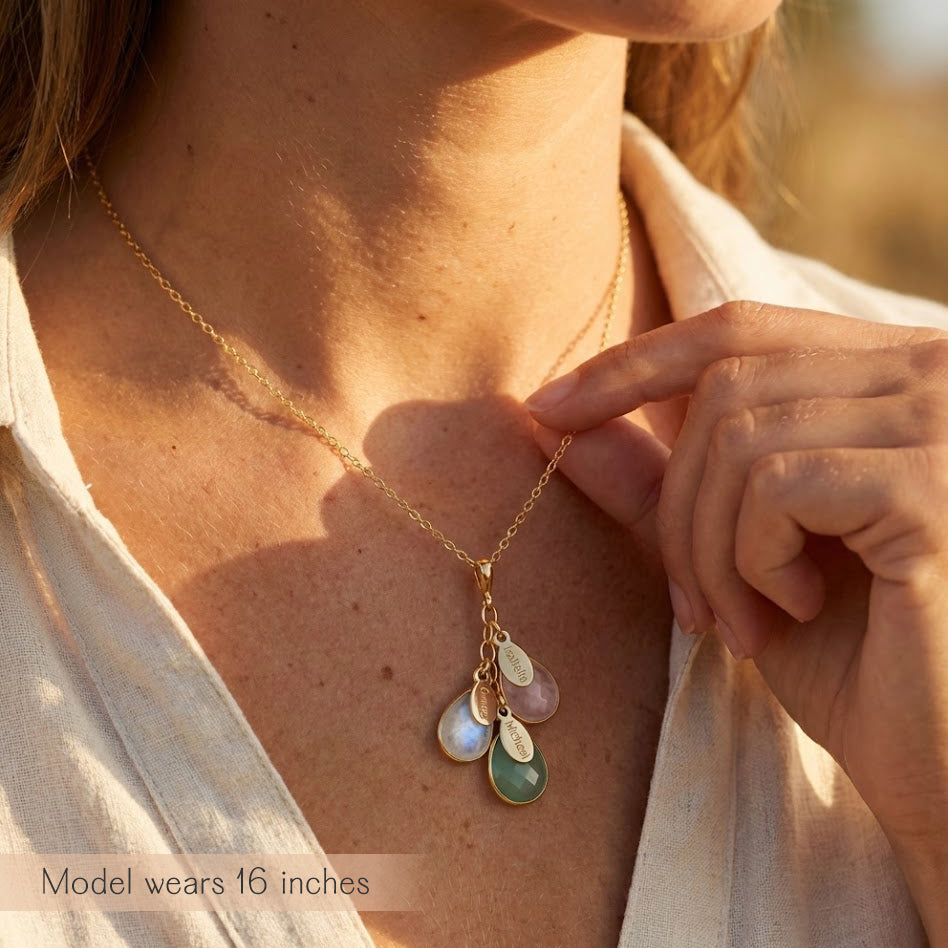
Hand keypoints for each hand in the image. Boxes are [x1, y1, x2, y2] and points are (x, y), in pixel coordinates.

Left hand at [524, 301, 947, 940]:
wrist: (937, 761)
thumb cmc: (850, 659)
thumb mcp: (732, 555)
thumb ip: (651, 480)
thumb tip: (552, 419)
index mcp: (884, 378)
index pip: (739, 330)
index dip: (635, 363)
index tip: (548, 406)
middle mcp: (928, 371)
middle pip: (728, 382)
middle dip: (676, 499)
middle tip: (691, 602)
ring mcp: (940, 421)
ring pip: (740, 436)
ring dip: (709, 545)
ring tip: (743, 620)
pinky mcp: (930, 484)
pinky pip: (776, 485)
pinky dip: (752, 559)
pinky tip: (795, 611)